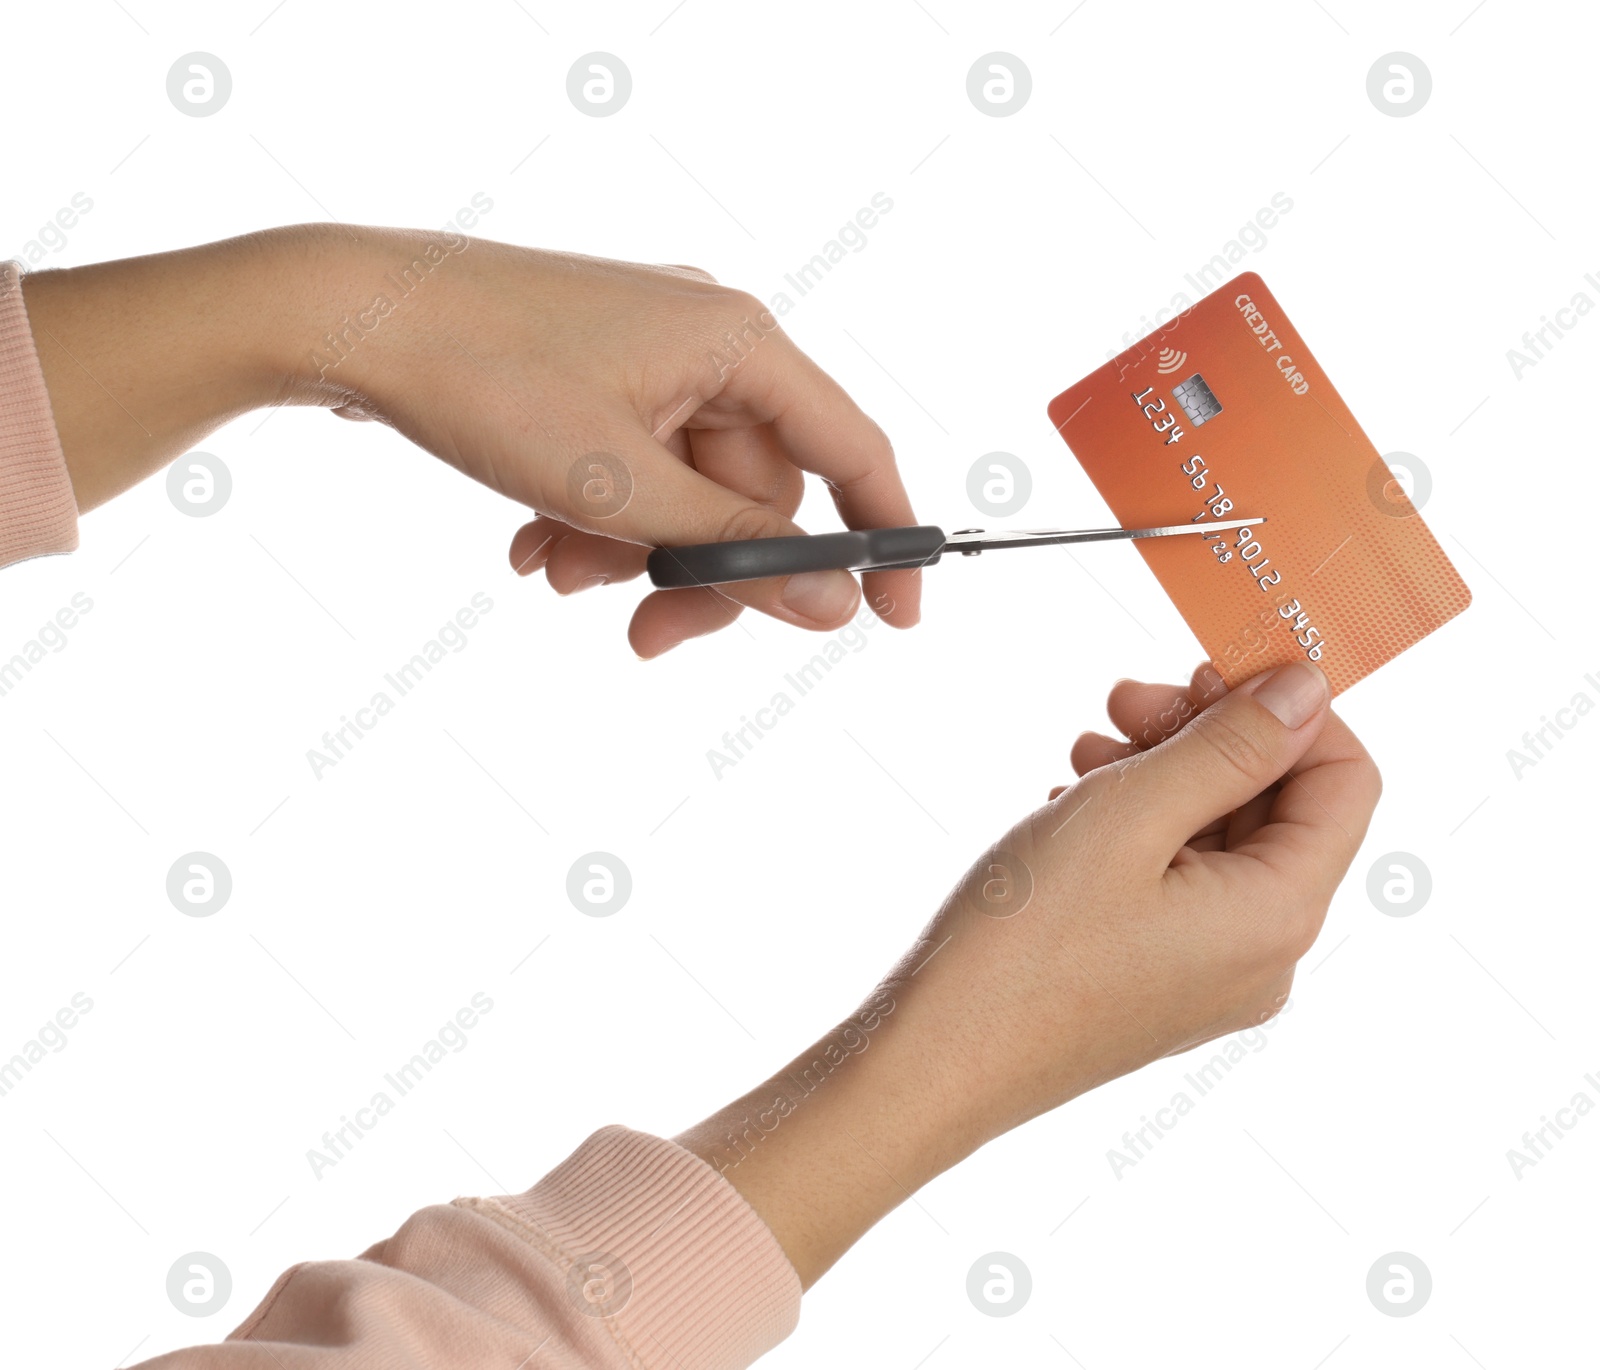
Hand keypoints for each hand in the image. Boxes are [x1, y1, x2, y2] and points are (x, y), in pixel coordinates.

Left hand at [297, 229, 921, 655]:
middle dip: (700, 569)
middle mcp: (706, 340)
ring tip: (556, 575)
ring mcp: (648, 356)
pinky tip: (533, 545)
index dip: (882, 538)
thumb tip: (834, 600)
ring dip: (633, 552)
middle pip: (757, 491)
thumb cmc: (483, 378)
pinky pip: (634, 468)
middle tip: (652, 639)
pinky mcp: (596, 375)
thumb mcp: (620, 485)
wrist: (351, 316)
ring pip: (685, 490)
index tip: (894, 617)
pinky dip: (597, 520)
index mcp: (737, 342)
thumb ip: (735, 547)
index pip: (850, 450)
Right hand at [678, 659, 1381, 1285]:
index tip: (1211, 664)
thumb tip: (1307, 688)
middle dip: (1208, 733)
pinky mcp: (1157, 981)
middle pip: (1279, 807)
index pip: (1346, 781)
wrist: (932, 1061)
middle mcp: (1263, 957)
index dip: (1293, 709)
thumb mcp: (1129, 814)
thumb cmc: (1021, 945)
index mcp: (1278, 916)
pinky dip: (1138, 825)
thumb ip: (1230, 745)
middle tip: (1126, 698)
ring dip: (1163, 772)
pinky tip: (1075, 801)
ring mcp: (1209, 976)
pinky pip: (1179, 881)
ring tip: (1086, 749)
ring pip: (1220, 838)